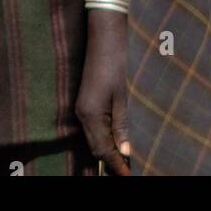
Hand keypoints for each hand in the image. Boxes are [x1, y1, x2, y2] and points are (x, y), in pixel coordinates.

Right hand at [76, 12, 130, 175]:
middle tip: (127, 170)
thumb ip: (122, 125)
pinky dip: (104, 135)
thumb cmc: (115, 62)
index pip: (102, 150)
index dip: (115, 165)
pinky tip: (115, 137)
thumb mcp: (122, 95)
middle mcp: (82, 113)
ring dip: (108, 148)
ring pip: (94, 137)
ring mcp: (82, 106)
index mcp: (91, 114)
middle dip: (110, 160)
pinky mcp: (85, 100)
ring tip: (124, 159)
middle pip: (95, 146)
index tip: (128, 175)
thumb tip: (125, 151)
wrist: (104, 36)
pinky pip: (93, 126)